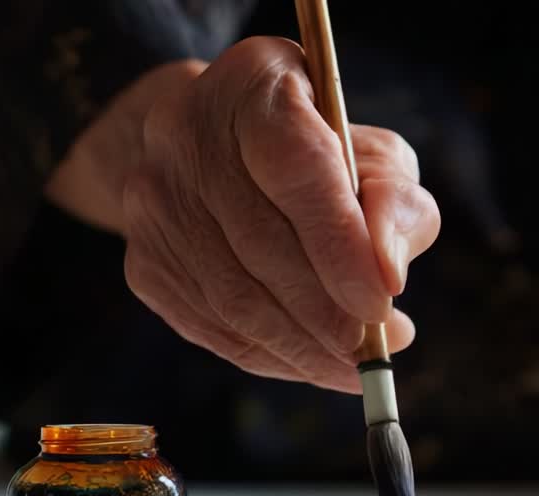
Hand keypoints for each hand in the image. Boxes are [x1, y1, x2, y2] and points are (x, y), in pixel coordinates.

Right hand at [46, 38, 439, 392]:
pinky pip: (211, 328)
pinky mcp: (143, 261)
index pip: (295, 168)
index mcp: (252, 85)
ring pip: (233, 298)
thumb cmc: (318, 155)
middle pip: (261, 243)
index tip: (381, 303)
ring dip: (303, 347)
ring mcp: (152, 200)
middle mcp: (185, 134)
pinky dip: (271, 357)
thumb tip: (387, 273)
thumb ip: (395, 203)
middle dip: (328, 312)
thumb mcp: (374, 157)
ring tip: (358, 366)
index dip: (339, 244)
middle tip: (380, 348)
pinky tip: (314, 364)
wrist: (218, 155)